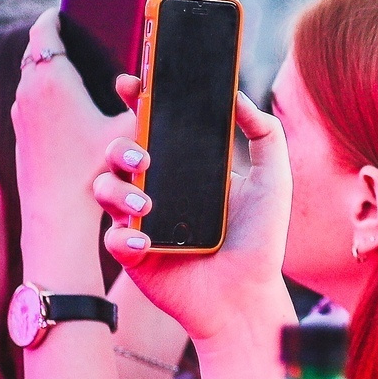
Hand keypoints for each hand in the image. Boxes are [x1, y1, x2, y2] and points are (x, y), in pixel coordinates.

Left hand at [10, 10, 129, 292]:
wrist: (58, 214)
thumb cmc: (96, 170)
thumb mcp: (129, 128)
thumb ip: (138, 98)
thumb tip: (144, 78)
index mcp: (53, 77)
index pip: (45, 30)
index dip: (56, 16)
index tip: (64, 11)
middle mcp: (29, 91)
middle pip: (34, 51)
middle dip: (52, 41)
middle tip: (72, 35)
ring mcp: (20, 114)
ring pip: (29, 77)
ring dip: (45, 68)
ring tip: (70, 66)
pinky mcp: (19, 135)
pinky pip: (28, 101)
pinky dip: (41, 94)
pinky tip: (64, 106)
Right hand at [91, 77, 293, 342]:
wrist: (246, 296)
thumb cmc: (260, 239)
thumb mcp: (274, 179)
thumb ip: (265, 134)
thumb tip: (239, 96)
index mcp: (185, 168)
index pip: (151, 127)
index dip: (136, 101)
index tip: (129, 82)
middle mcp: (157, 190)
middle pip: (118, 152)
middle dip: (119, 145)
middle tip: (143, 157)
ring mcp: (140, 222)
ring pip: (104, 189)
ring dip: (118, 190)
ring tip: (147, 205)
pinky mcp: (132, 255)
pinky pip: (112, 238)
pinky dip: (124, 237)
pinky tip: (146, 242)